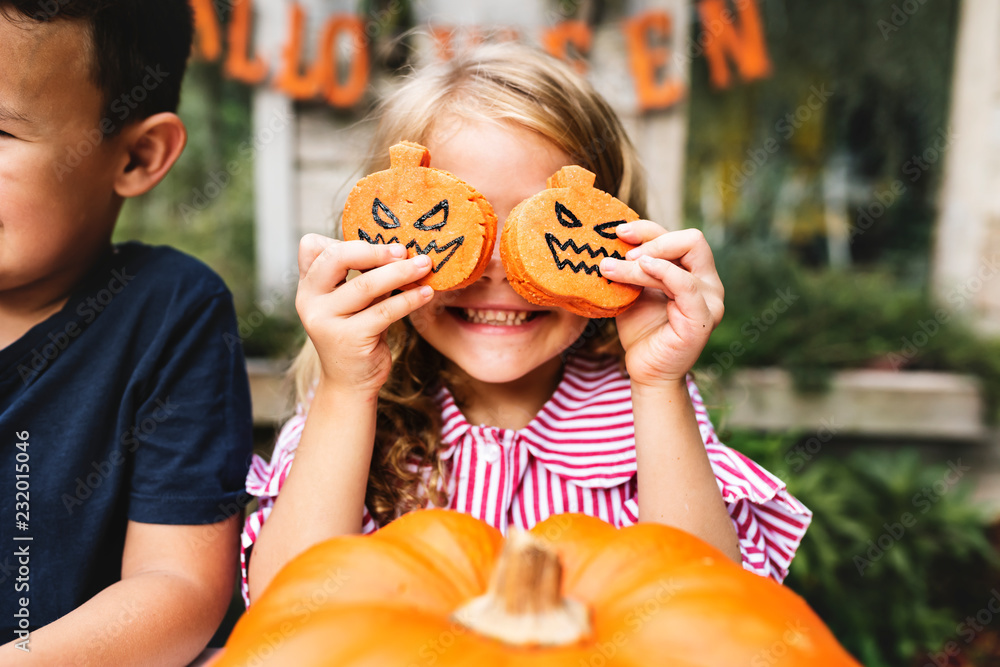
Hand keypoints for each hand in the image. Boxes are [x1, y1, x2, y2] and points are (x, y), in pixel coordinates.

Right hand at [295, 234, 433, 393]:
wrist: (350, 382)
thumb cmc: (356, 334)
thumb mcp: (351, 302)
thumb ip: (360, 276)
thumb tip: (398, 247)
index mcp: (308, 286)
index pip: (312, 246)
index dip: (344, 240)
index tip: (379, 244)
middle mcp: (309, 301)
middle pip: (337, 258)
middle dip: (374, 250)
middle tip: (405, 249)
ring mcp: (325, 321)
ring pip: (365, 285)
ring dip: (400, 272)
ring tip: (424, 265)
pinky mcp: (349, 339)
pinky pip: (384, 311)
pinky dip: (409, 299)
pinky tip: (426, 293)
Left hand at [599, 223, 723, 387]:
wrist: (645, 371)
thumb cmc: (640, 330)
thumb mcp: (634, 290)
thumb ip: (633, 266)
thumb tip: (614, 238)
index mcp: (695, 273)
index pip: (679, 237)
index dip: (648, 229)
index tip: (618, 233)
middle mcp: (709, 283)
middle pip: (692, 239)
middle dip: (653, 239)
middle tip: (622, 250)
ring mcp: (711, 301)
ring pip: (681, 260)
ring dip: (643, 261)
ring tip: (612, 267)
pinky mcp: (703, 318)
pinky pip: (686, 285)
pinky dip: (664, 271)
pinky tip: (642, 267)